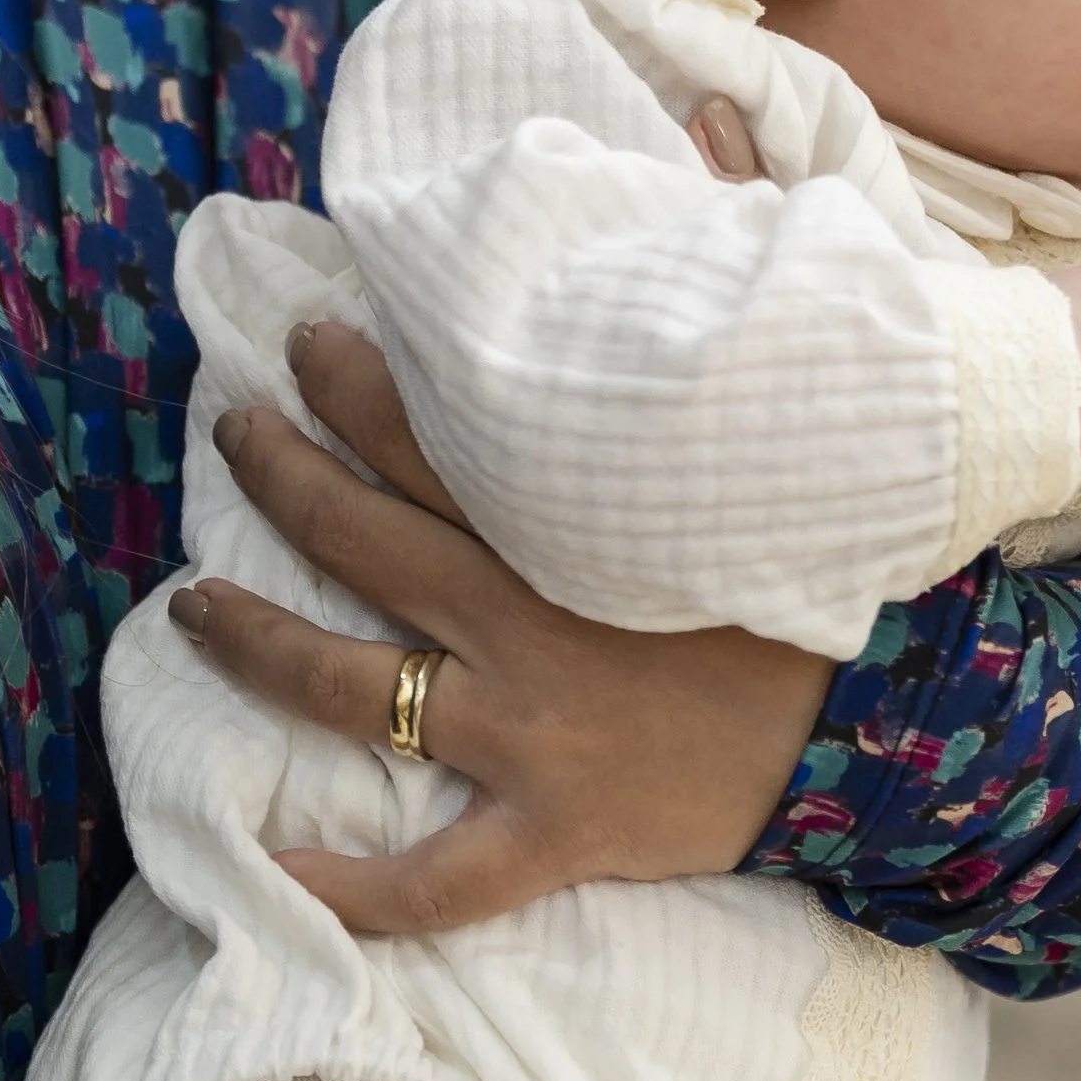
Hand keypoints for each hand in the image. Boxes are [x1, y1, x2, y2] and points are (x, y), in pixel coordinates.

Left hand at [167, 325, 833, 937]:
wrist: (890, 727)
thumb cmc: (829, 586)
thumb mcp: (762, 449)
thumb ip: (686, 358)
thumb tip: (686, 191)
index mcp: (576, 527)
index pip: (435, 434)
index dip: (355, 382)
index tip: (308, 345)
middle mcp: (527, 622)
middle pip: (367, 537)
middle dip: (285, 474)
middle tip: (236, 431)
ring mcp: (530, 733)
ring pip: (351, 686)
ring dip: (257, 640)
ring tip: (190, 605)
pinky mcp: (554, 830)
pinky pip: (434, 881)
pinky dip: (347, 890)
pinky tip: (265, 872)